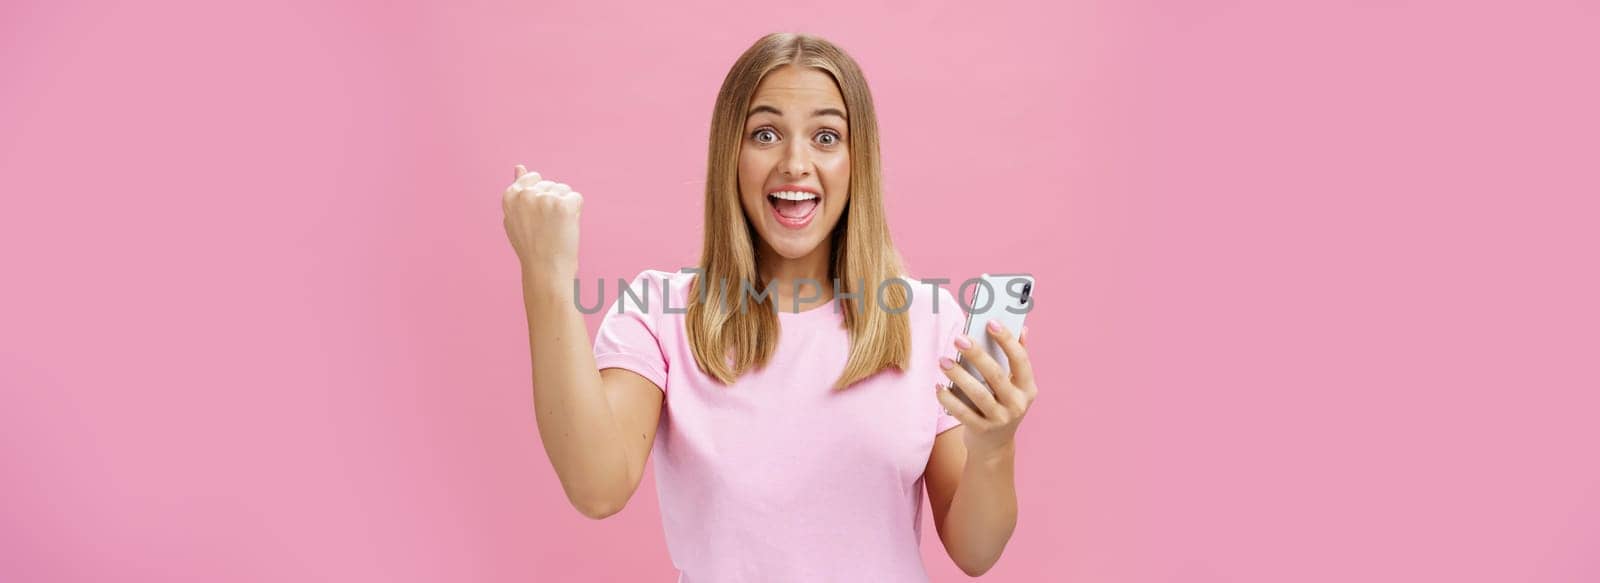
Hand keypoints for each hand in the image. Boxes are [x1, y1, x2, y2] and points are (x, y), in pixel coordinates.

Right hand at [502, 165, 582, 280]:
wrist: (546, 269)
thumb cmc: (531, 245)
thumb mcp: (516, 216)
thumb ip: (518, 191)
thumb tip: (519, 167)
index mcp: (510, 195)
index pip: (533, 178)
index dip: (540, 198)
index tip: (538, 217)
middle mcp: (526, 194)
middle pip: (550, 184)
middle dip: (553, 202)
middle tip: (546, 227)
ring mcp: (545, 198)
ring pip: (564, 190)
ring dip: (565, 207)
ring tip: (555, 228)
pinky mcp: (564, 204)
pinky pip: (576, 199)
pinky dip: (576, 213)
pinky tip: (566, 227)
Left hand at [937, 323, 1035, 457]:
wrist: (994, 446)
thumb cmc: (1001, 405)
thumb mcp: (1014, 386)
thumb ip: (1017, 358)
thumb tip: (1022, 328)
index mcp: (1027, 388)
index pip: (1020, 360)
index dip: (1007, 340)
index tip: (991, 322)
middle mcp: (1017, 404)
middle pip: (996, 375)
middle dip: (977, 354)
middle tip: (958, 338)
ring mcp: (1000, 419)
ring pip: (978, 394)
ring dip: (959, 376)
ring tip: (943, 361)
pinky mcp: (982, 431)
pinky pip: (963, 413)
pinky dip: (949, 398)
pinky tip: (938, 386)